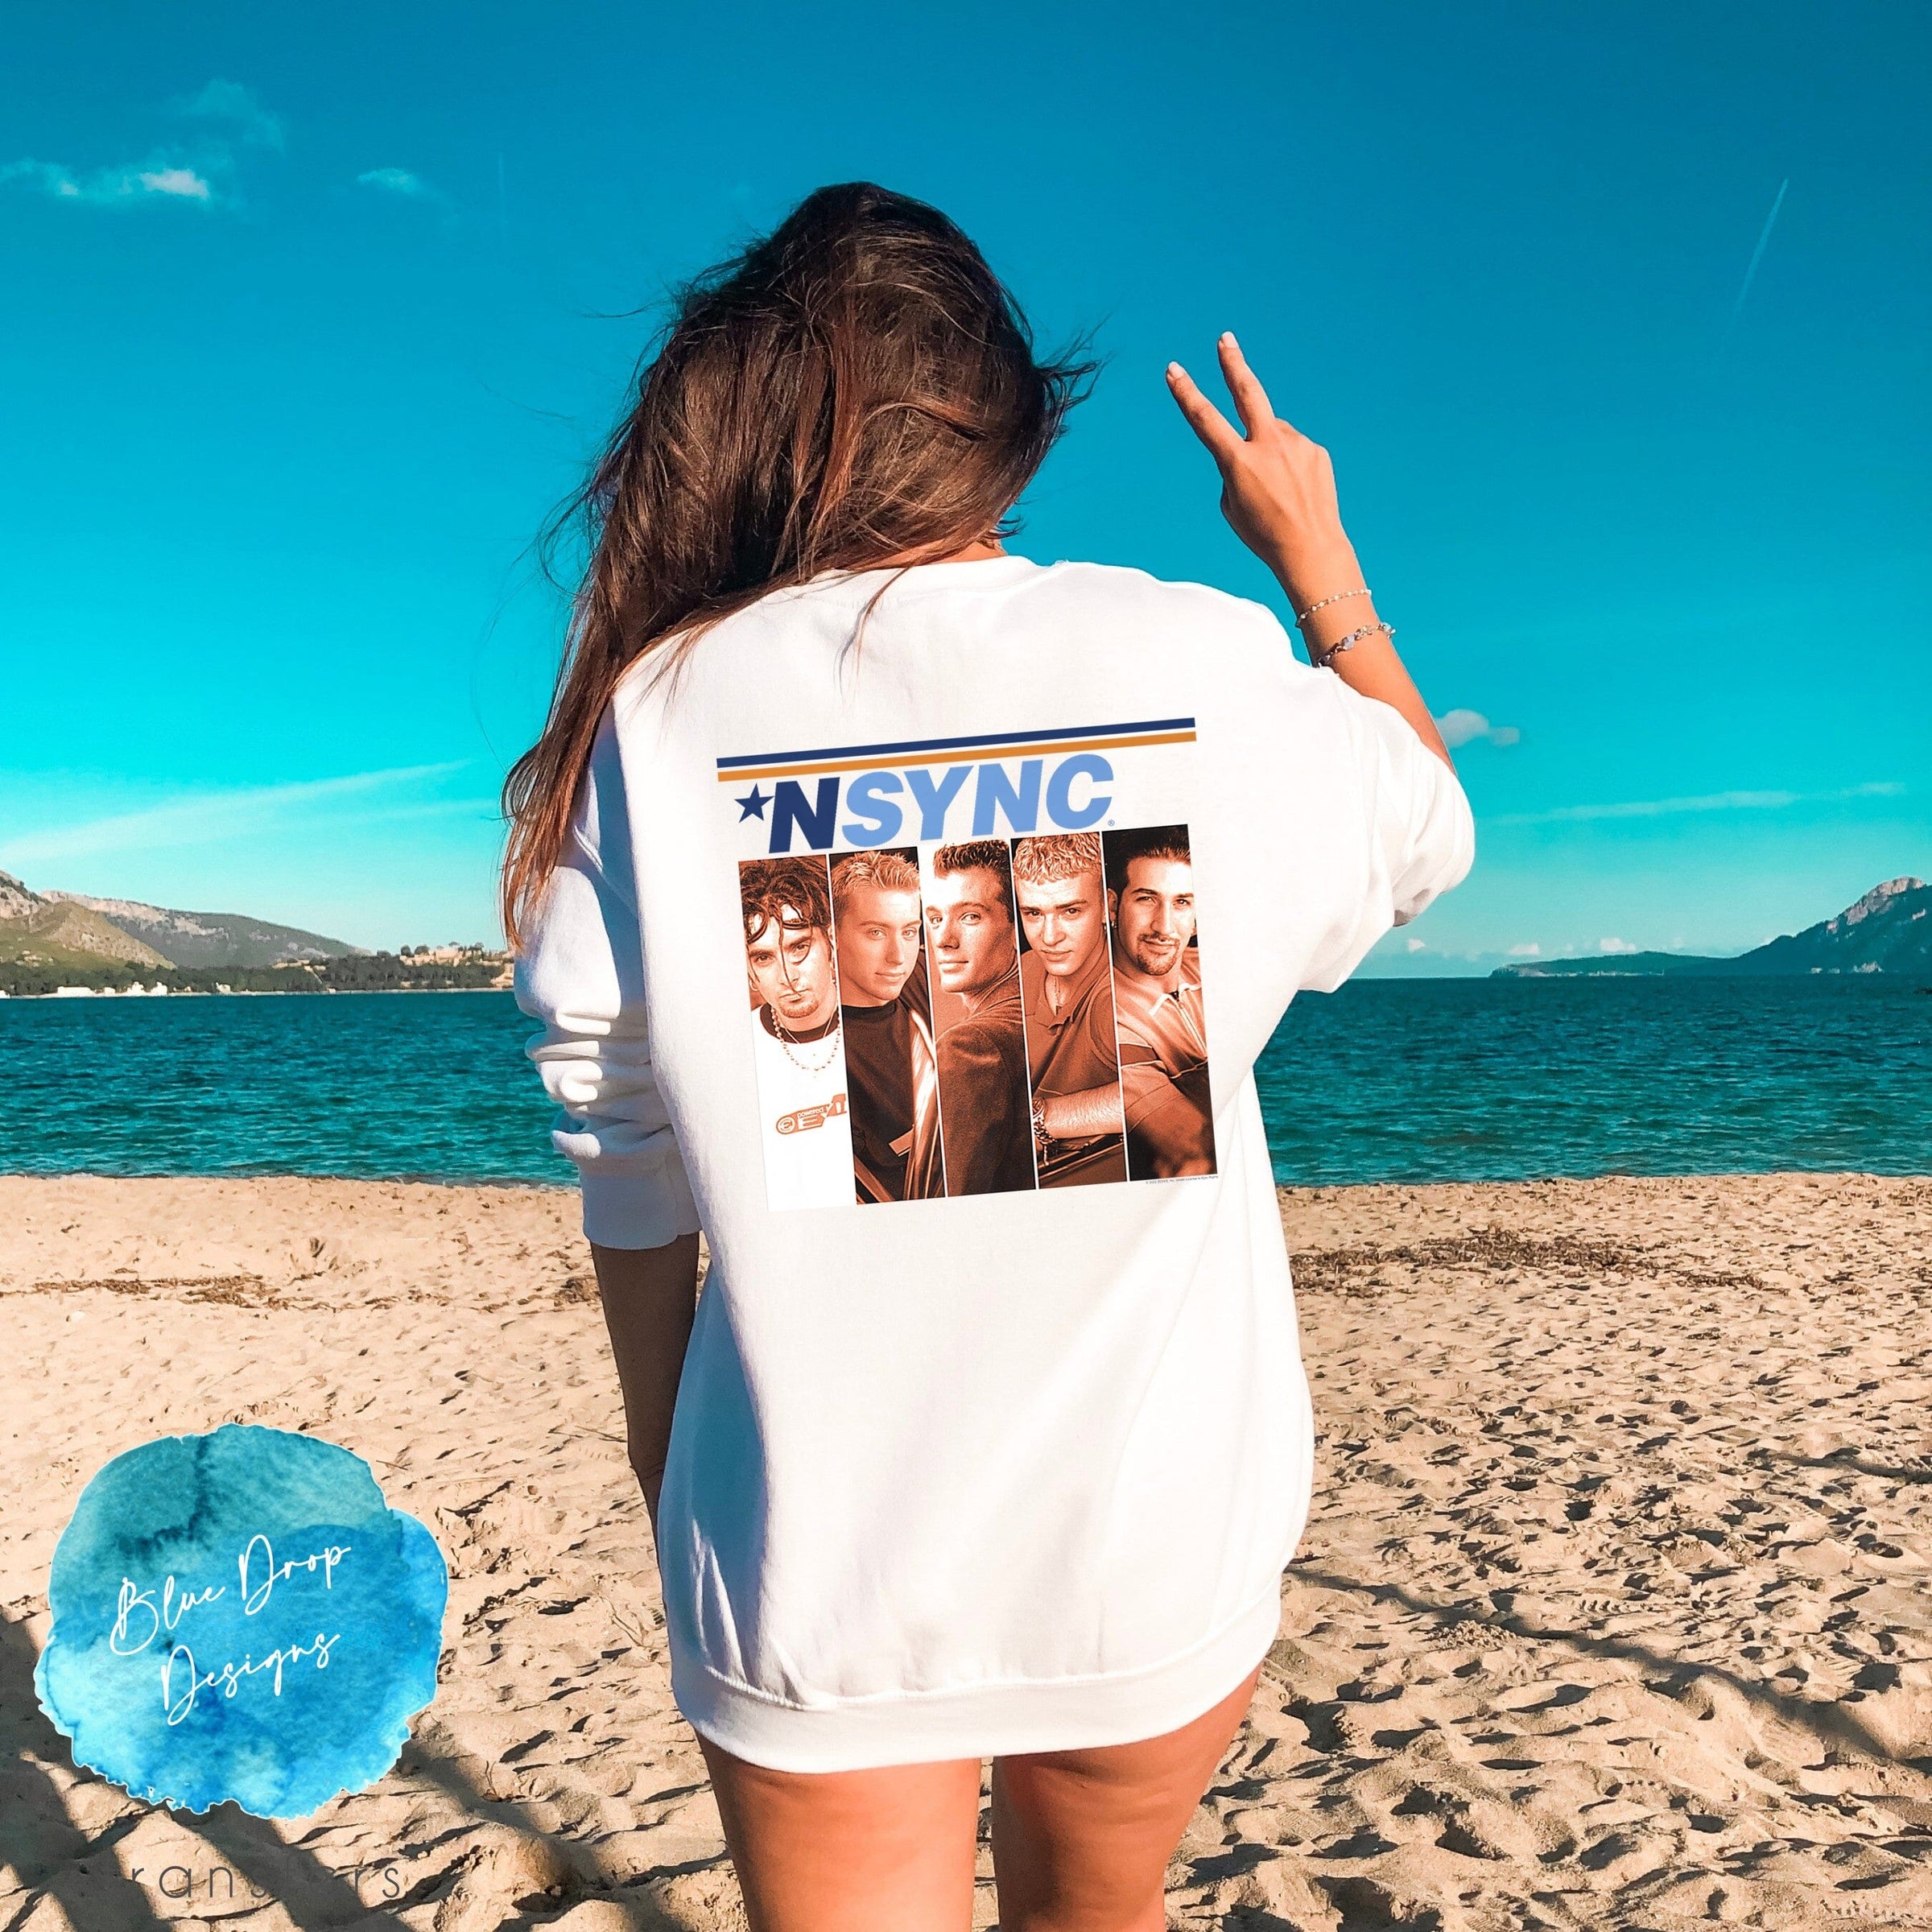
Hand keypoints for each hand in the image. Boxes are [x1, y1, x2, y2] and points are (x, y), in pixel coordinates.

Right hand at [1166, 335, 1360, 610]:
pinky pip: (1294, 448)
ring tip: (1278, 487)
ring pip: (1274, 433)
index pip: (1205, 420)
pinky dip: (1290, 463)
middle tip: (1226, 339)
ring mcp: (1295, 445)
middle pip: (1247, 392)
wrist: (1310, 549)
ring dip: (1269, 450)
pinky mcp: (1315, 450)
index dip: (1186, 393)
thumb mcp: (1233, 505)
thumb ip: (1236, 466)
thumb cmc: (1264, 534)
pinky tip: (1295, 489)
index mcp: (1238, 462)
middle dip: (1233, 363)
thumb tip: (1254, 442)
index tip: (1174, 369)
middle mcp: (1267, 446)